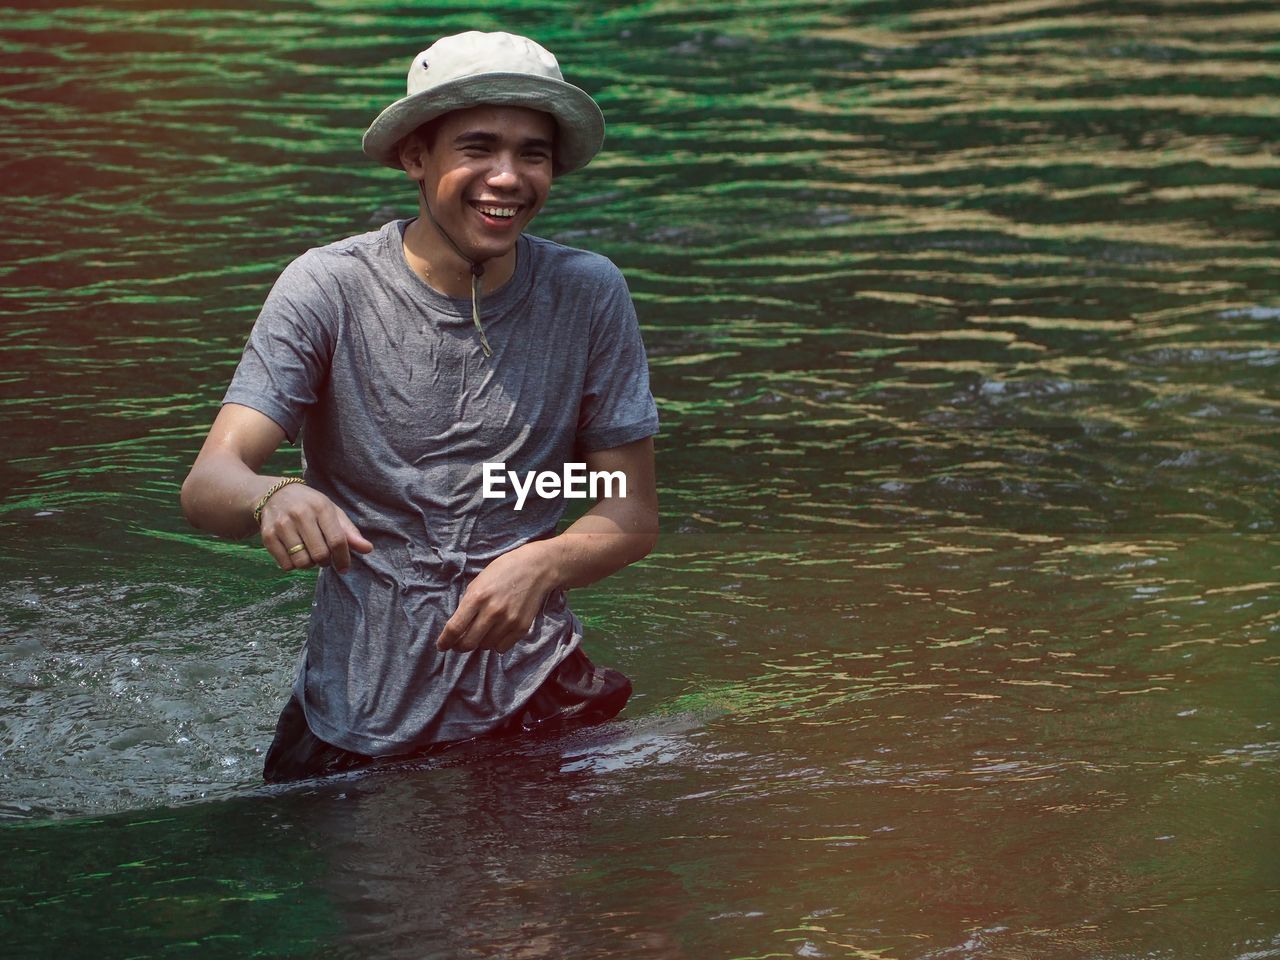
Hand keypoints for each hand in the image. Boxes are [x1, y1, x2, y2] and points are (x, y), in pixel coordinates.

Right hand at [259, 482, 372, 573]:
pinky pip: (286, 565)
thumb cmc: (310, 505)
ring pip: (302, 562)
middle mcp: (300, 514)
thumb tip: (368, 549)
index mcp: (321, 507)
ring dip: (309, 564)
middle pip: (320, 554)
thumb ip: (349, 532)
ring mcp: (282, 525)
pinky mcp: (267, 535)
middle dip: (325, 561)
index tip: (344, 567)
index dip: (343, 558)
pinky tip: (295, 553)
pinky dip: (293, 565)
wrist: (274, 494)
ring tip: (309, 553)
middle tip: (324, 557)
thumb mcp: (332, 512)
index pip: (337, 541)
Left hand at [436, 542, 558, 653]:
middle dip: (459, 647)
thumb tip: (458, 627)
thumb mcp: (479, 582)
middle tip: (458, 644)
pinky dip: (496, 644)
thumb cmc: (503, 570)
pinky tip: (497, 632)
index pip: (455, 628)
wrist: (536, 568)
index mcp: (477, 597)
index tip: (441, 646)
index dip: (445, 641)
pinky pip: (502, 648)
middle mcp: (492, 611)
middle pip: (468, 643)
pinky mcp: (522, 627)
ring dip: (480, 642)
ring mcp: (508, 621)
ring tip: (482, 631)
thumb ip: (468, 604)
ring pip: (485, 646)